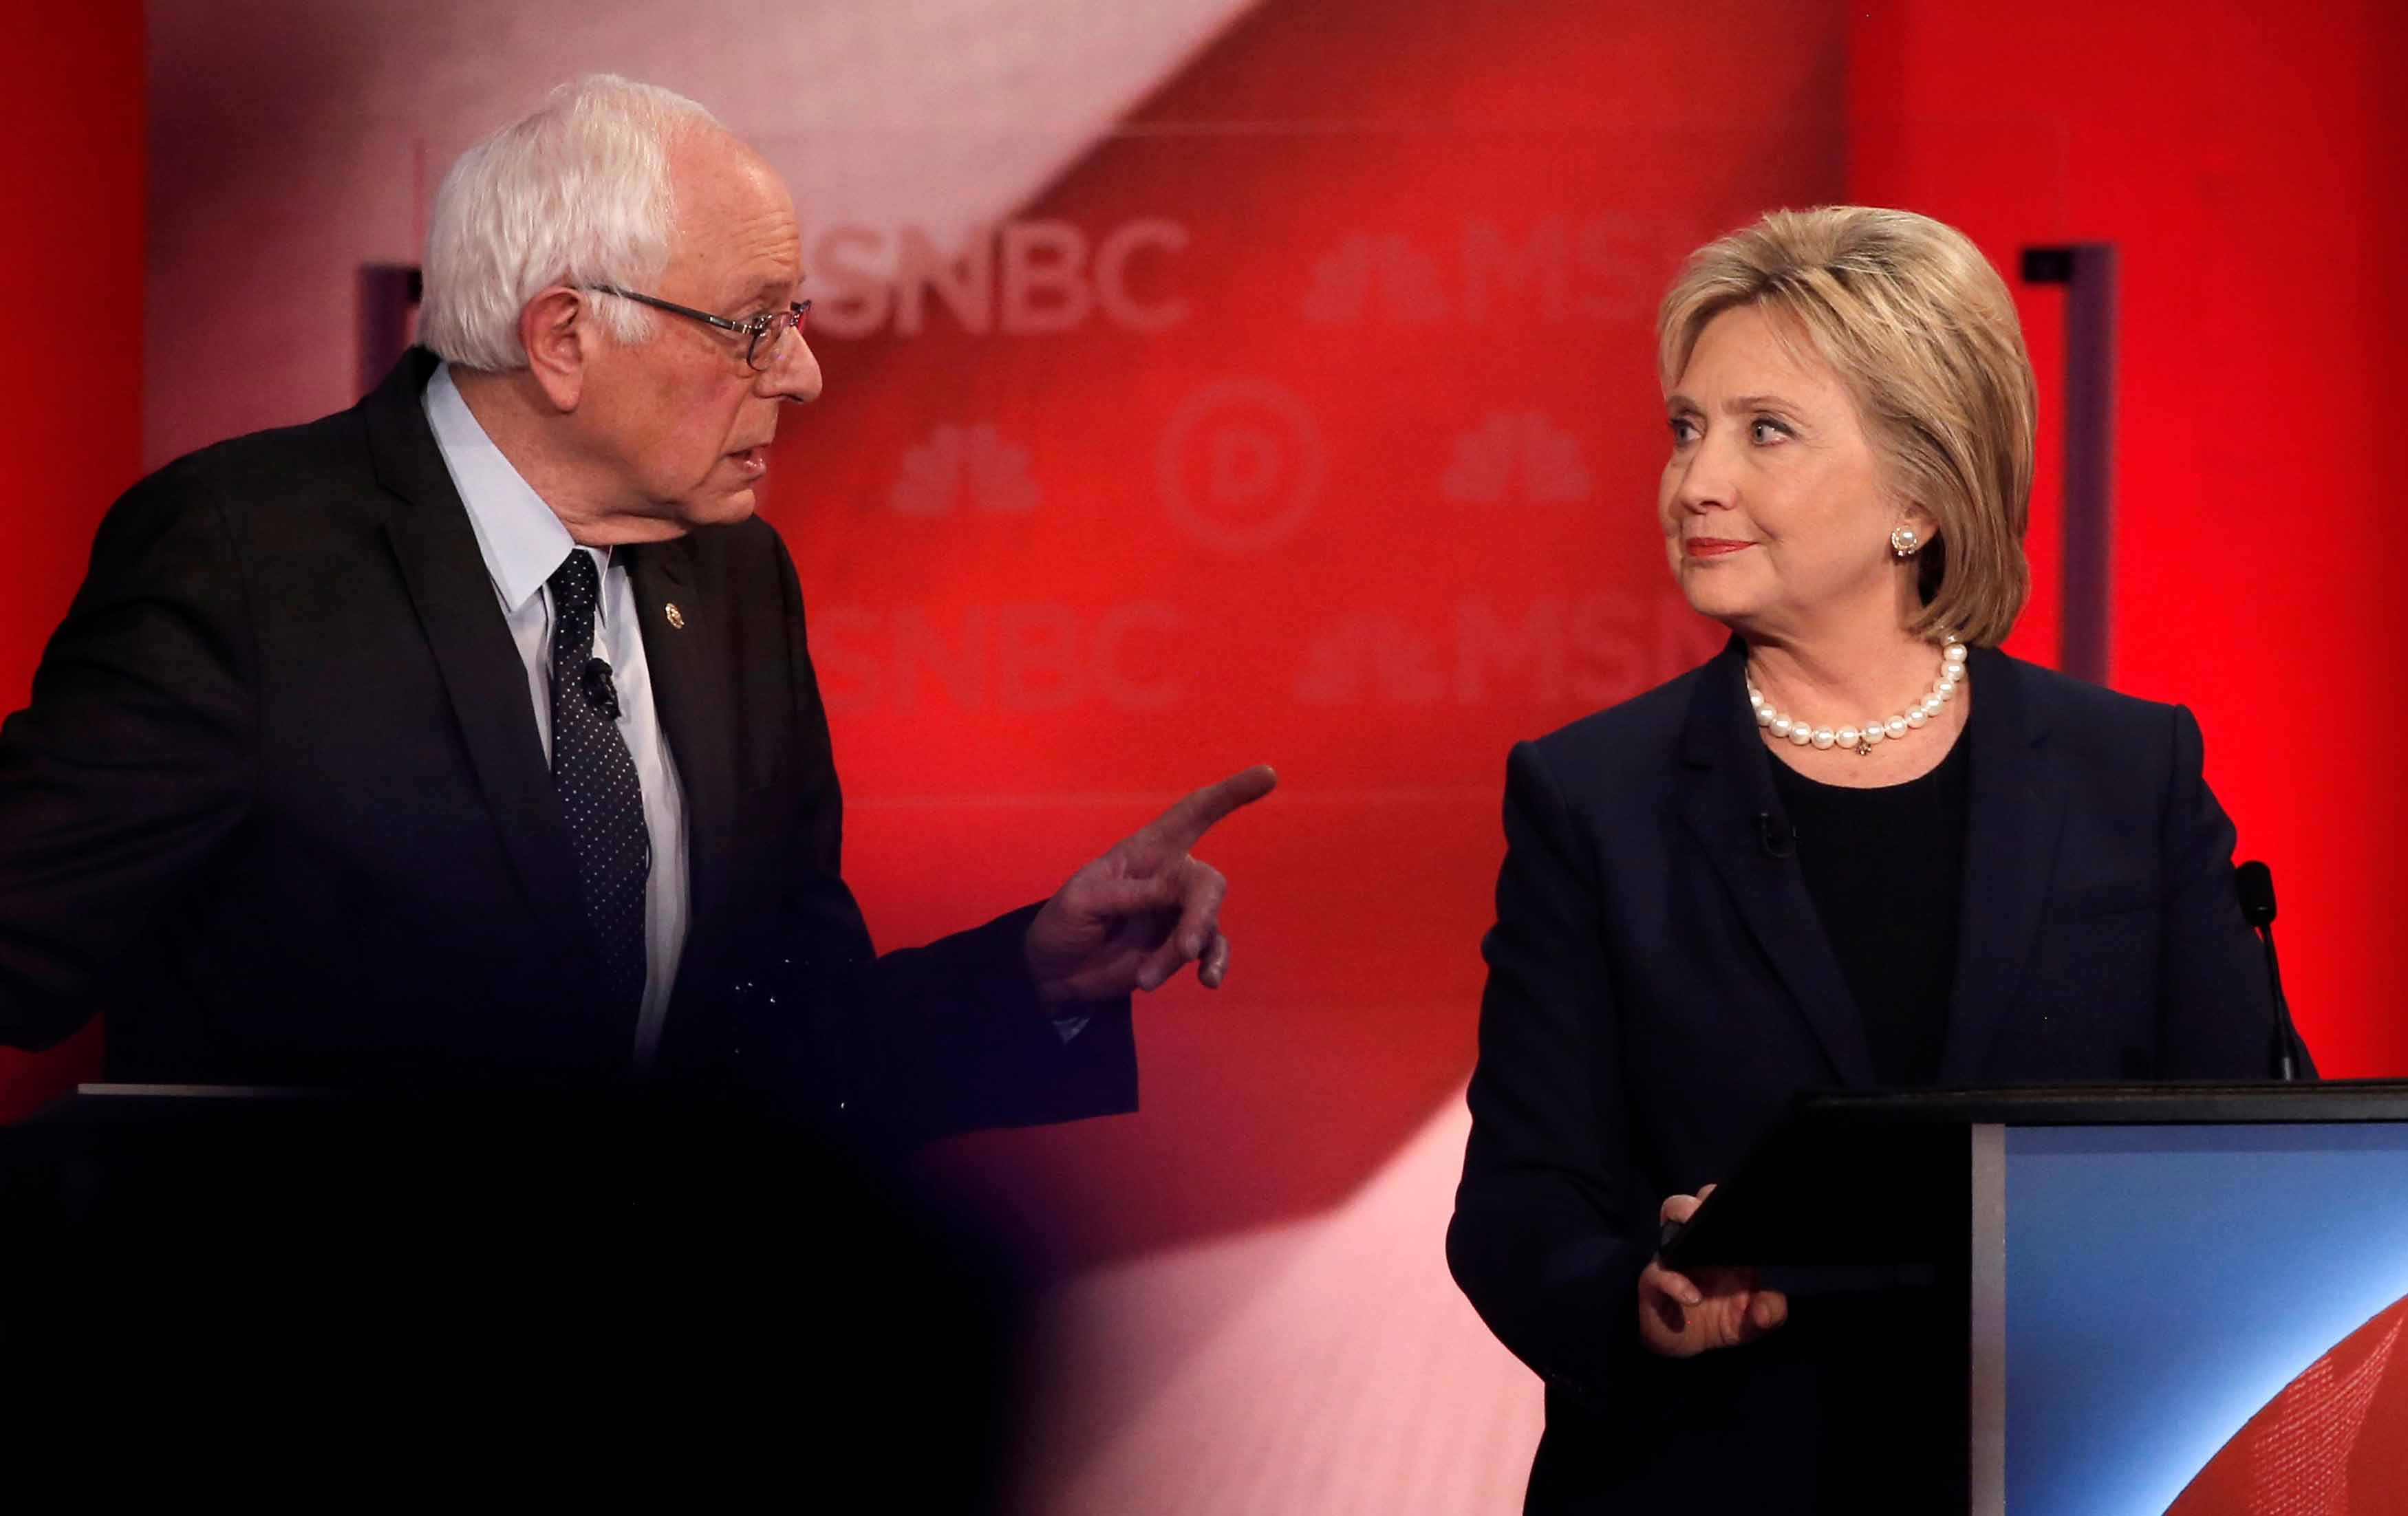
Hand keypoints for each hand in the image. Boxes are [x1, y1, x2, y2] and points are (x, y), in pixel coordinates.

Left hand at [1024, 765, 1276, 1006]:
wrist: (1056, 972)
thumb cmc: (1066, 922)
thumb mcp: (1085, 900)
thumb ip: (1131, 894)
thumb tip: (1177, 891)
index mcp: (1146, 851)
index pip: (1193, 814)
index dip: (1229, 795)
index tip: (1268, 775)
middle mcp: (1170, 876)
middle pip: (1207, 883)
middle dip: (1199, 915)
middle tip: (1187, 949)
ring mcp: (1179, 913)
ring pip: (1207, 923)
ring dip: (1184, 951)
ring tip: (1147, 978)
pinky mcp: (1181, 947)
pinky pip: (1212, 950)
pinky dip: (1213, 965)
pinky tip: (1207, 981)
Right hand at [1636, 1185, 1788, 1357]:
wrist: (1683, 1347)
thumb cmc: (1720, 1322)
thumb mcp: (1754, 1323)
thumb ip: (1770, 1313)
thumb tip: (1765, 1309)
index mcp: (1722, 1247)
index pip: (1725, 1210)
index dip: (1735, 1203)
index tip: (1752, 1210)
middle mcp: (1695, 1245)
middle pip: (1694, 1203)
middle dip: (1706, 1198)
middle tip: (1720, 1215)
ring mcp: (1672, 1261)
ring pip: (1669, 1223)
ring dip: (1683, 1220)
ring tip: (1697, 1240)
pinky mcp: (1653, 1282)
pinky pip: (1659, 1274)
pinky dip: (1676, 1284)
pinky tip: (1692, 1298)